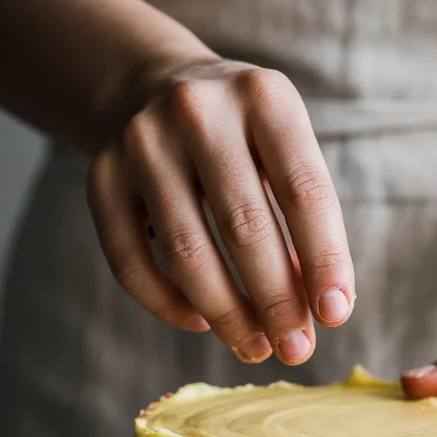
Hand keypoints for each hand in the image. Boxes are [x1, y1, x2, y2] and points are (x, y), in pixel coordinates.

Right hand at [87, 60, 354, 363]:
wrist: (155, 87)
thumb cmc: (244, 141)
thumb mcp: (285, 156)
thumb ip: (306, 224)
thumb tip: (319, 311)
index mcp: (264, 98)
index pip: (304, 192)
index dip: (324, 261)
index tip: (335, 317)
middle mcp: (198, 110)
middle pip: (244, 227)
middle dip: (276, 301)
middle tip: (296, 349)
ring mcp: (141, 141)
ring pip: (186, 252)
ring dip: (227, 314)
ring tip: (256, 348)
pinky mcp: (100, 176)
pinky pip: (131, 262)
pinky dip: (168, 305)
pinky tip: (202, 324)